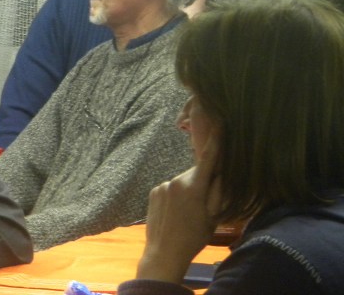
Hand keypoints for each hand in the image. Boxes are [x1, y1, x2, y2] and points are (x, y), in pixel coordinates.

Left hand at [136, 136, 221, 283]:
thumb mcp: (213, 216)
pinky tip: (176, 213)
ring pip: (184, 181)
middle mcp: (176, 180)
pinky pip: (171, 188)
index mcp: (194, 186)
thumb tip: (221, 172)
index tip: (220, 122)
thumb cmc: (194, 237)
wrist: (164, 253)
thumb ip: (218, 192)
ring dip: (189, 190)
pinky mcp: (154, 191)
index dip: (216, 141)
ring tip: (188, 213)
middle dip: (204, 182)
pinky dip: (177, 195)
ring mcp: (163, 185)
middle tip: (206, 204)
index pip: (208, 159)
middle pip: (197, 173)